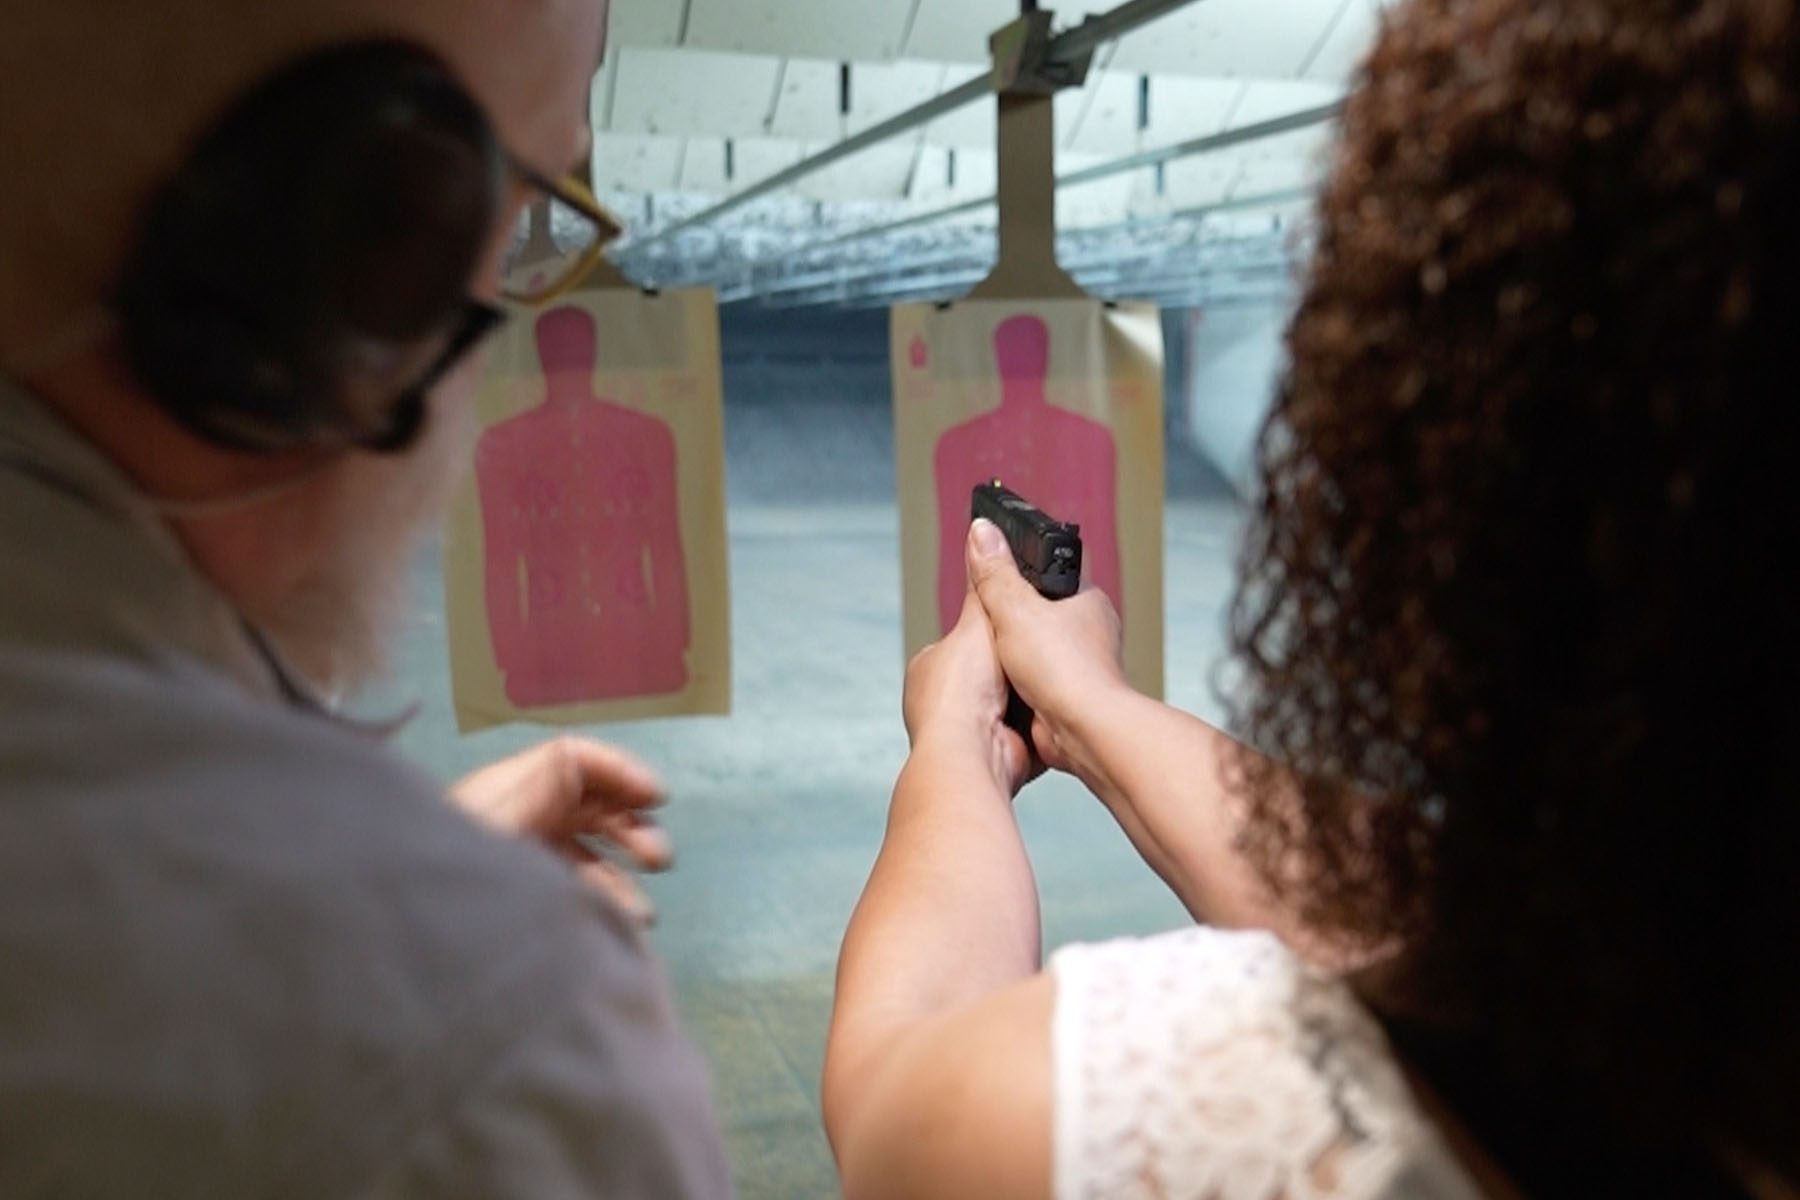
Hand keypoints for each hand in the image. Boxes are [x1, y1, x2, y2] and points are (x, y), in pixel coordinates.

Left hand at [452, 738, 670, 924]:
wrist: (399, 939)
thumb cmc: (439, 880)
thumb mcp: (486, 831)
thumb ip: (531, 793)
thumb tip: (573, 760)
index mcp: (509, 793)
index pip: (574, 759)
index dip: (619, 770)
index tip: (655, 796)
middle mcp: (520, 819)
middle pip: (590, 806)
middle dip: (631, 827)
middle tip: (658, 860)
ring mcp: (520, 859)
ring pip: (587, 853)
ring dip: (622, 876)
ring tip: (640, 915)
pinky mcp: (521, 897)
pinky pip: (572, 891)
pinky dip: (602, 904)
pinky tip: (616, 929)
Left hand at [903, 556, 1036, 796]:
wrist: (974, 752)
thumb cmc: (961, 691)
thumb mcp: (977, 622)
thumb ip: (985, 584)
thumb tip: (982, 534)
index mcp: (930, 669)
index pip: (967, 640)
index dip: (995, 629)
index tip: (1019, 621)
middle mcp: (947, 703)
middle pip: (995, 668)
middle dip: (1018, 661)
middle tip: (1043, 647)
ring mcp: (974, 730)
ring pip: (1016, 696)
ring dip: (1033, 689)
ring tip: (1053, 673)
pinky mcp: (1003, 751)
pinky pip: (1032, 726)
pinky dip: (1043, 717)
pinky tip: (1055, 704)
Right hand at [966, 518, 1130, 775]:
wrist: (1082, 730)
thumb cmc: (1064, 669)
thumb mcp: (1015, 609)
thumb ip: (995, 573)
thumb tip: (981, 531)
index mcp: (1086, 600)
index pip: (1052, 570)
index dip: (1021, 568)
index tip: (995, 569)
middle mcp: (1088, 631)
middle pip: (1040, 611)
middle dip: (1010, 618)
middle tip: (985, 619)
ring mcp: (1079, 665)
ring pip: (1036, 649)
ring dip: (1012, 653)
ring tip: (991, 655)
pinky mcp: (1067, 695)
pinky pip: (1035, 681)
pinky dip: (1016, 682)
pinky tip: (1002, 684)